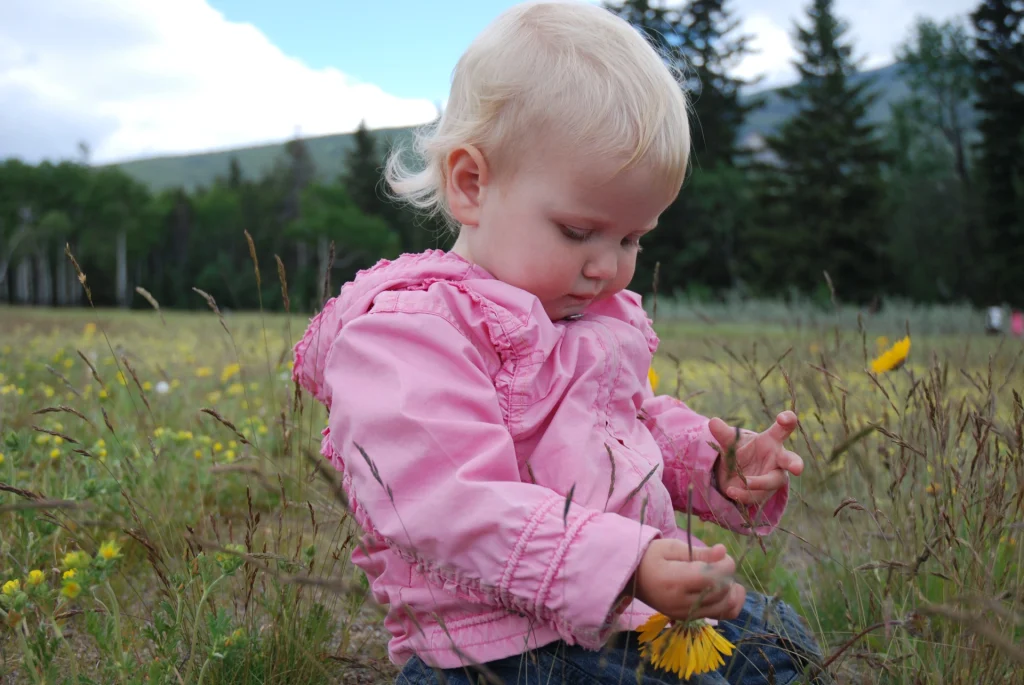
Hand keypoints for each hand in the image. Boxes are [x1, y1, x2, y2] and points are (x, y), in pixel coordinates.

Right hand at [626, 540, 744, 621]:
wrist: (632, 578)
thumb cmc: (650, 557)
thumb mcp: (671, 547)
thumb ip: (699, 552)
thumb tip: (723, 552)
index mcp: (675, 581)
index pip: (712, 578)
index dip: (725, 565)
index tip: (721, 554)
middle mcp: (681, 603)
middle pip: (721, 593)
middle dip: (728, 575)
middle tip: (718, 562)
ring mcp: (686, 615)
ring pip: (726, 608)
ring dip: (731, 591)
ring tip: (722, 577)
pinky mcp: (689, 619)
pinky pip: (720, 616)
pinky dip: (729, 604)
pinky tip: (725, 591)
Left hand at [709, 411, 804, 506]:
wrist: (733, 474)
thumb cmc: (741, 452)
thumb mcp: (731, 442)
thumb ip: (724, 433)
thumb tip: (712, 422)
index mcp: (772, 440)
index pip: (783, 429)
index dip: (788, 421)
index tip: (784, 418)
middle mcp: (778, 459)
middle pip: (791, 460)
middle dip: (795, 464)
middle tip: (797, 469)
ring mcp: (773, 477)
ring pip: (774, 481)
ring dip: (760, 482)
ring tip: (745, 481)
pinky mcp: (765, 493)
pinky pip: (757, 495)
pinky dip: (744, 494)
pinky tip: (731, 491)